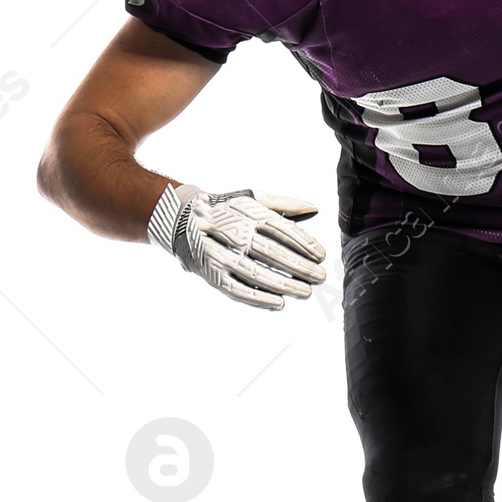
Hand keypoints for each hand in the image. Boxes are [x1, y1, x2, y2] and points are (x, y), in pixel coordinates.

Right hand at [148, 183, 327, 309]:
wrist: (181, 219)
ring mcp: (221, 254)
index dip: (304, 243)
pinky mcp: (212, 273)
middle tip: (320, 276)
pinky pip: (237, 289)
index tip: (321, 255)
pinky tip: (278, 303)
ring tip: (305, 292)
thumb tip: (313, 208)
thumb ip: (284, 204)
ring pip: (257, 273)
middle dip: (300, 266)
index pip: (281, 229)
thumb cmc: (225, 209)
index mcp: (247, 213)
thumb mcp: (252, 199)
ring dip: (284, 284)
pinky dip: (258, 298)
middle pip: (273, 252)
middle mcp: (234, 233)